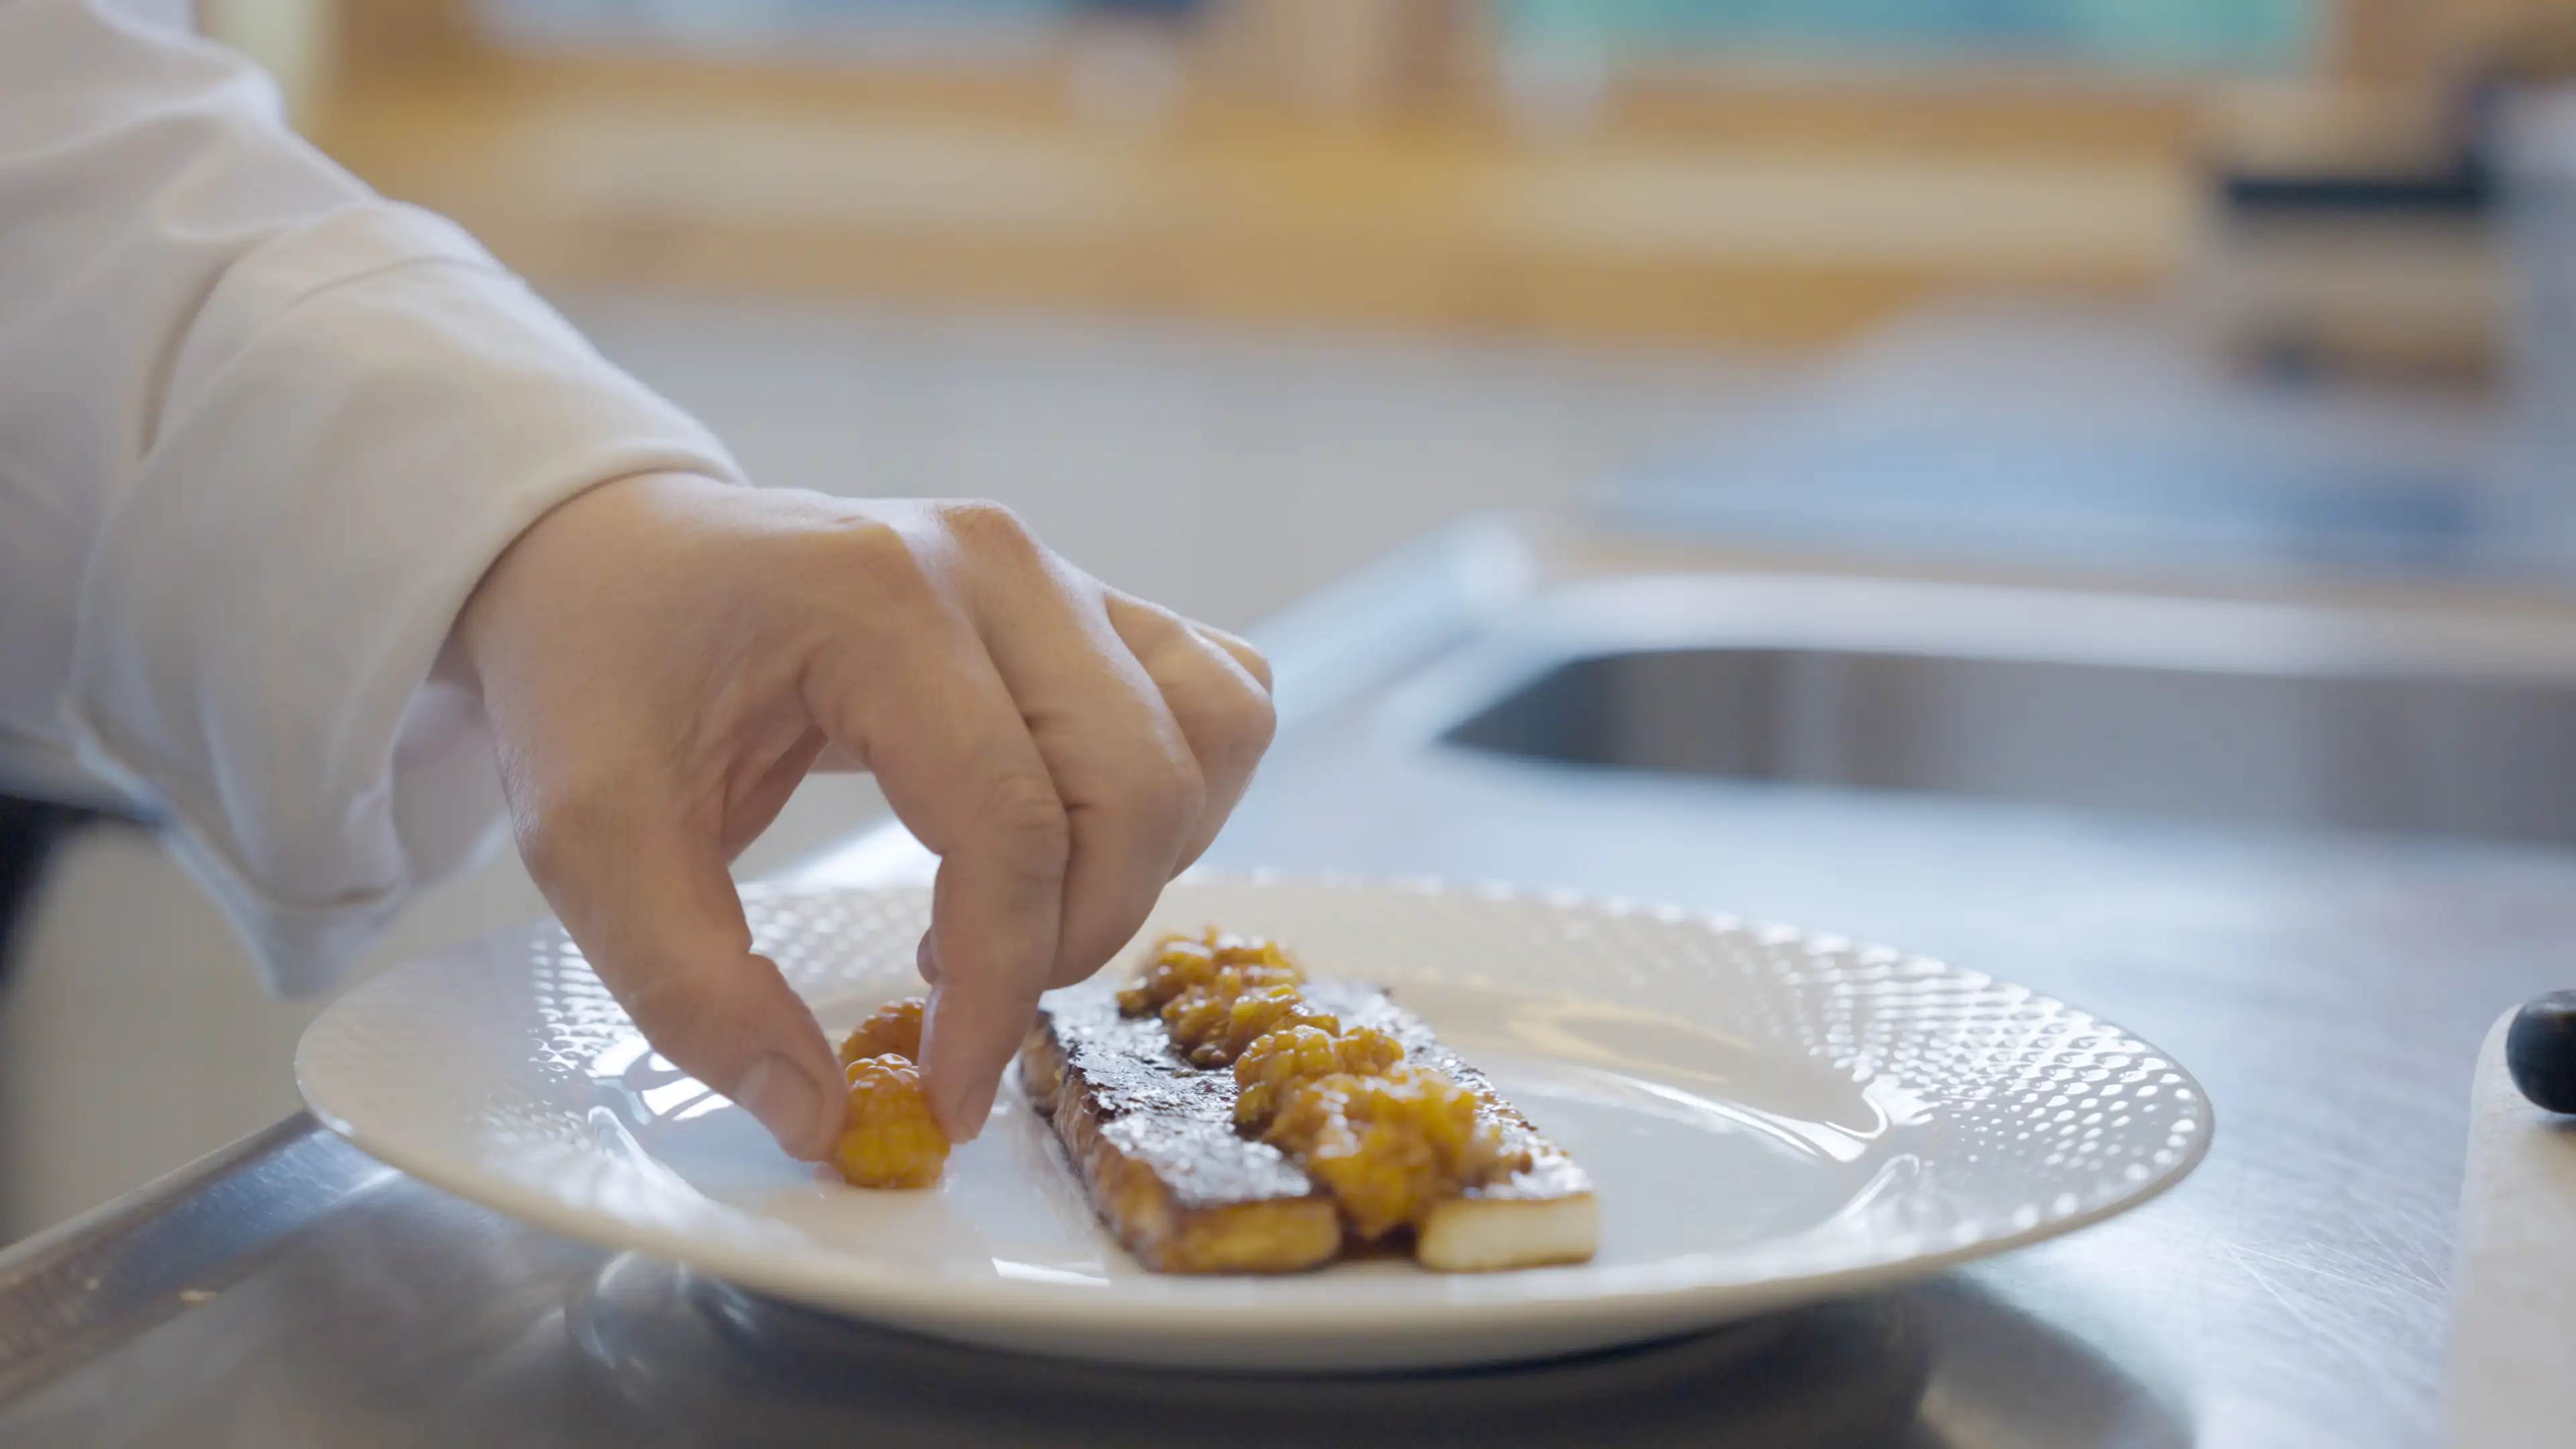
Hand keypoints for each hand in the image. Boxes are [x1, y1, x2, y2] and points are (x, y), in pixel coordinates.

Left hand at [451, 474, 1274, 1156]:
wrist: (607, 552)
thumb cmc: (599, 674)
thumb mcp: (587, 840)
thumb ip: (691, 989)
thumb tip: (820, 1116)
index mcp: (875, 598)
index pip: (1008, 821)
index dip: (1000, 986)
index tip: (947, 1094)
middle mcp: (994, 566)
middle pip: (1134, 788)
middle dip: (1072, 940)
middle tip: (967, 1005)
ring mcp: (1057, 572)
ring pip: (1208, 738)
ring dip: (1142, 867)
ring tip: (1016, 917)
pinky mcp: (1089, 601)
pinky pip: (1217, 700)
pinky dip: (1181, 798)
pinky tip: (1076, 845)